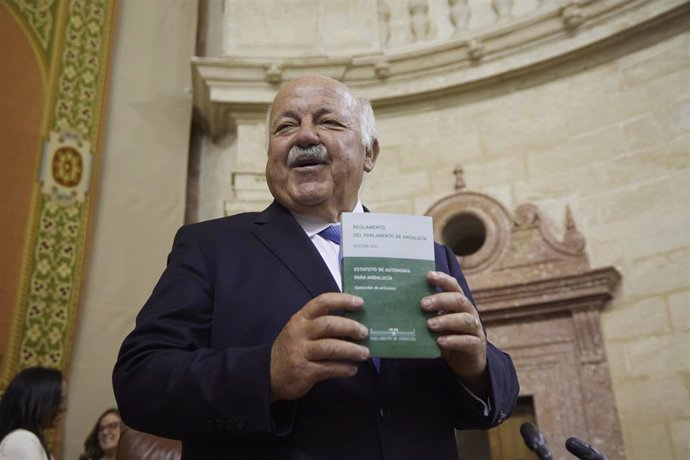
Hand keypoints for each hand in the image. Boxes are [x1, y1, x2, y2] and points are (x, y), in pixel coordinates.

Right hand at [270, 293, 369, 400]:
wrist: (268, 373)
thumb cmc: (292, 348)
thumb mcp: (300, 330)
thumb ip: (321, 323)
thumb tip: (354, 321)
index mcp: (301, 319)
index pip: (322, 302)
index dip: (342, 300)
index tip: (360, 302)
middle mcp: (300, 333)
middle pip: (328, 324)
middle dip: (350, 327)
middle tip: (365, 332)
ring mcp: (301, 352)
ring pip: (331, 348)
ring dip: (351, 350)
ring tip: (364, 353)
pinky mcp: (304, 371)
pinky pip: (329, 368)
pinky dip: (344, 368)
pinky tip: (352, 369)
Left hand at [422, 271, 488, 396]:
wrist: (465, 362)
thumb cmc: (448, 337)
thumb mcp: (437, 324)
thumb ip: (426, 315)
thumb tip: (401, 306)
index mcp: (458, 304)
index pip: (453, 286)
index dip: (442, 279)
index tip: (428, 275)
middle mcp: (469, 313)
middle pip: (459, 300)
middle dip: (441, 300)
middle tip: (423, 304)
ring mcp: (474, 329)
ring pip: (465, 320)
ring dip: (446, 321)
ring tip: (429, 324)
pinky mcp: (476, 346)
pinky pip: (467, 341)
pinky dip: (453, 340)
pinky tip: (440, 341)